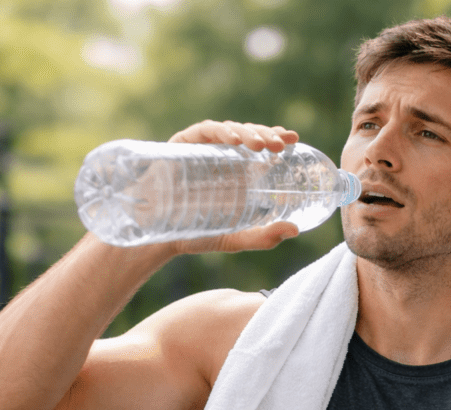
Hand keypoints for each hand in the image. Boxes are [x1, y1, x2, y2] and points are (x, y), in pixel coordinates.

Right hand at [161, 120, 301, 254]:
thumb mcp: (234, 238)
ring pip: (229, 130)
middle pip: (247, 135)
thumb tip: (294, 230)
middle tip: (280, 145)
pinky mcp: (181, 145)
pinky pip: (203, 132)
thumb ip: (263, 237)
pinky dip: (220, 132)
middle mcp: (220, 156)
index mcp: (236, 171)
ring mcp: (201, 149)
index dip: (276, 137)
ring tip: (261, 145)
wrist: (155, 236)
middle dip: (265, 135)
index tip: (293, 139)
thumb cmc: (194, 234)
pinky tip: (233, 141)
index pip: (260, 147)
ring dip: (247, 133)